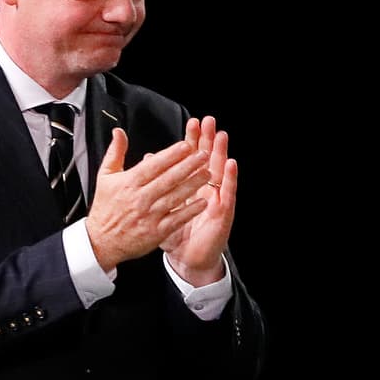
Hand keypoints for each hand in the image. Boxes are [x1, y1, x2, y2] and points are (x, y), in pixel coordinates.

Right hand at [86, 128, 211, 269]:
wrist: (101, 241)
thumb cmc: (105, 208)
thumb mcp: (105, 177)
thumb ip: (115, 152)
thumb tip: (119, 132)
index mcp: (129, 183)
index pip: (154, 165)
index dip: (172, 154)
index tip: (187, 145)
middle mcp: (140, 198)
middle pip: (168, 178)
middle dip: (189, 165)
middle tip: (204, 154)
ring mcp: (149, 215)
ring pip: (175, 196)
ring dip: (193, 184)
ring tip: (208, 174)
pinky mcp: (156, 232)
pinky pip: (176, 219)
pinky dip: (190, 211)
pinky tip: (203, 202)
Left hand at [160, 116, 237, 286]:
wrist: (189, 259)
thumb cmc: (177, 234)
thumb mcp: (162, 208)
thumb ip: (155, 184)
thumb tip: (147, 160)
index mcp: (191, 187)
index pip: (192, 159)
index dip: (192, 141)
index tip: (191, 123)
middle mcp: (206, 190)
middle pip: (207, 159)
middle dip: (207, 140)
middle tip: (207, 121)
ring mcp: (217, 199)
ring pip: (220, 172)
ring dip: (222, 153)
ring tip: (221, 135)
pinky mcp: (223, 212)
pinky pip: (228, 194)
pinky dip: (230, 179)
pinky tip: (231, 165)